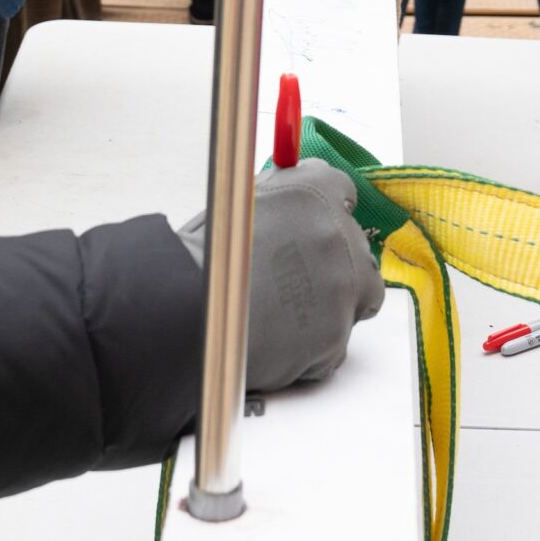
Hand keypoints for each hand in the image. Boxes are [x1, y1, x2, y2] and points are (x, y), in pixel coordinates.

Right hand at [176, 159, 384, 390]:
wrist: (182, 309)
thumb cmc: (199, 255)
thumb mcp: (240, 204)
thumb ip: (279, 199)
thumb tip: (294, 204)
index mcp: (315, 192)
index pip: (343, 192)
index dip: (327, 213)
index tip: (317, 228)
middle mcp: (338, 234)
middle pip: (357, 251)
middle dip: (334, 267)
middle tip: (297, 283)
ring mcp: (342, 287)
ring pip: (355, 300)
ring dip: (329, 308)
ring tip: (283, 319)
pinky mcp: (336, 337)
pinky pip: (333, 345)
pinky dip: (312, 349)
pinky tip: (277, 343)